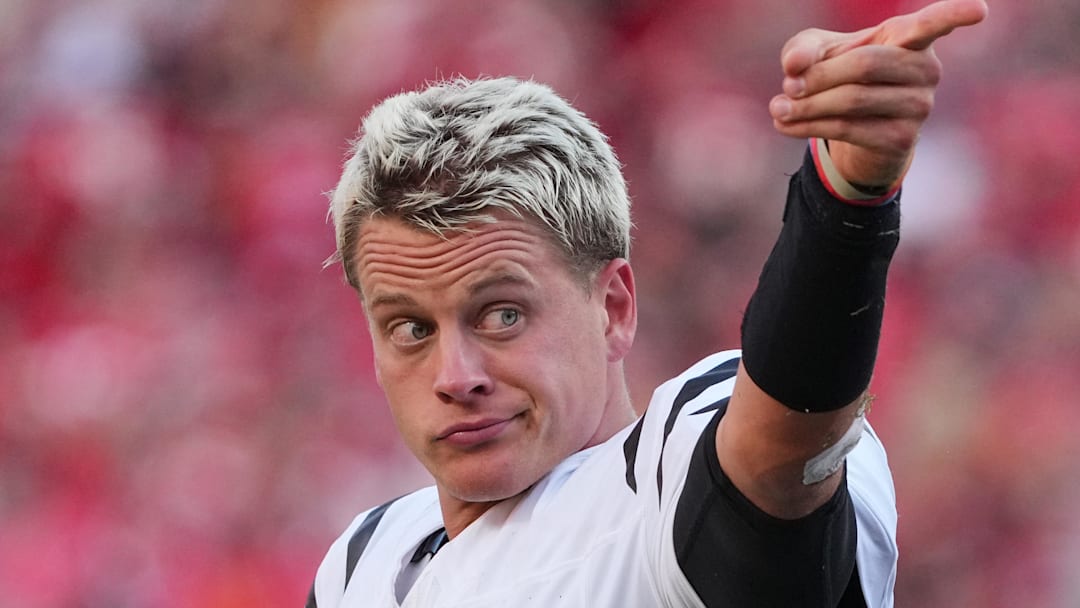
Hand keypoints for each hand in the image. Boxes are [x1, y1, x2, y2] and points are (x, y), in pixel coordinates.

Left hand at [769, 0, 987, 187]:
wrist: (853, 127)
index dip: (956, 14)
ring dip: (805, 106)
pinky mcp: (902, 139)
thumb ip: (804, 49)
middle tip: (787, 86)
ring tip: (778, 108)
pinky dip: (808, 126)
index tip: (981, 11)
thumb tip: (795, 65)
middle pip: (864, 65)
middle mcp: (925, 69)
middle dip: (818, 76)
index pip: (935, 22)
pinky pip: (848, 129)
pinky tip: (785, 124)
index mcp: (909, 38)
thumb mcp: (817, 53)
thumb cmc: (839, 73)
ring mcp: (919, 107)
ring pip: (852, 101)